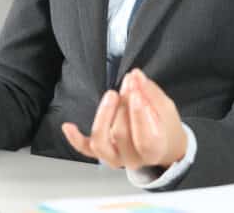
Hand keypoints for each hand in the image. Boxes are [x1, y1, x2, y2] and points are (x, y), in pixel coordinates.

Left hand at [60, 68, 186, 170]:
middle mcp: (133, 159)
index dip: (140, 115)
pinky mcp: (101, 152)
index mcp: (154, 151)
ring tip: (111, 95)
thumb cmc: (164, 127)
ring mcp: (114, 157)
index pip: (146, 139)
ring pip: (101, 142)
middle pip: (122, 135)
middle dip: (125, 106)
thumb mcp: (165, 109)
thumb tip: (136, 76)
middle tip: (130, 84)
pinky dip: (75, 138)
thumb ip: (151, 93)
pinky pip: (85, 148)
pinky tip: (68, 126)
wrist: (162, 145)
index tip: (138, 93)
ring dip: (103, 116)